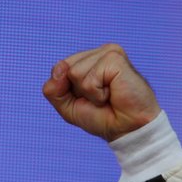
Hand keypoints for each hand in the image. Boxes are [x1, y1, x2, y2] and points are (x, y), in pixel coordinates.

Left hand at [42, 43, 160, 140]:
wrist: (127, 129)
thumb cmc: (101, 117)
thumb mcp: (67, 106)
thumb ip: (53, 89)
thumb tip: (59, 69)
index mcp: (87, 59)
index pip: (58, 68)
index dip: (66, 90)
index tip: (87, 98)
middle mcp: (98, 53)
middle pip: (64, 69)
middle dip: (77, 91)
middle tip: (99, 98)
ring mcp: (108, 52)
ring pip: (74, 72)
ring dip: (89, 93)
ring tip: (107, 95)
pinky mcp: (116, 58)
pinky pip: (89, 79)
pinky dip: (97, 94)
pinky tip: (113, 93)